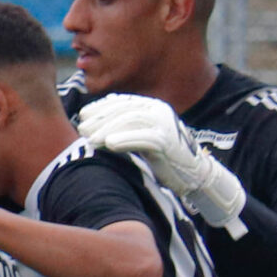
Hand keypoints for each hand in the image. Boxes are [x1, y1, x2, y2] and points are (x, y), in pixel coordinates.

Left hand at [76, 94, 246, 232]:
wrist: (194, 174)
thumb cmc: (164, 158)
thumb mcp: (143, 137)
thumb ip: (127, 127)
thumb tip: (98, 121)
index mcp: (153, 107)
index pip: (122, 102)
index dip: (101, 107)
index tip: (82, 115)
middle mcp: (159, 111)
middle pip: (124, 110)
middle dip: (100, 118)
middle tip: (81, 128)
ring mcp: (165, 124)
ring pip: (131, 121)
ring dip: (107, 129)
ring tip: (90, 139)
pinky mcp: (168, 141)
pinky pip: (143, 138)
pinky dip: (125, 139)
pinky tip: (109, 144)